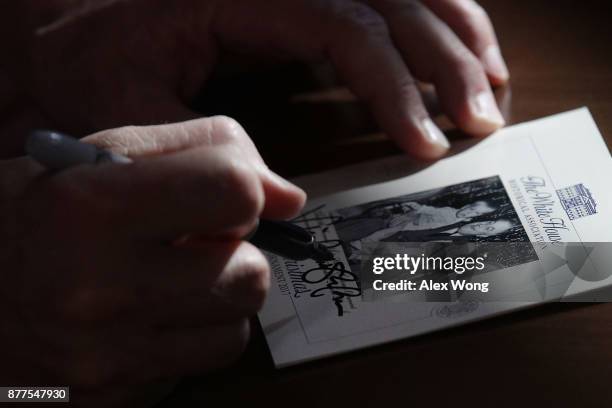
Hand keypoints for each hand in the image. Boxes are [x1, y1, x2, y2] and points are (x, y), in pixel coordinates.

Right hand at [0, 116, 305, 405]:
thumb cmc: (26, 217)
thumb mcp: (97, 157)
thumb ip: (201, 150)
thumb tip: (289, 197)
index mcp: (92, 209)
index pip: (235, 191)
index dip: (242, 187)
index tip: (219, 196)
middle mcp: (100, 289)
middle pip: (250, 272)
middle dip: (234, 251)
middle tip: (192, 242)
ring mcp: (107, 356)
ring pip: (237, 327)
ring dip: (220, 296)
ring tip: (173, 279)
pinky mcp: (113, 397)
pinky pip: (200, 363)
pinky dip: (193, 336)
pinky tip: (153, 317)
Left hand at [4, 0, 507, 158]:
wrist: (63, 33)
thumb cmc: (89, 65)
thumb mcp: (129, 109)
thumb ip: (202, 148)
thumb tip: (278, 200)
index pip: (341, 21)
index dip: (391, 81)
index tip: (423, 140)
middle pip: (386, 0)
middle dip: (443, 61)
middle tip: (480, 121)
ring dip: (453, 35)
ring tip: (489, 89)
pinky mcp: (297, 5)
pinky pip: (380, 3)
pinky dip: (431, 23)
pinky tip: (458, 54)